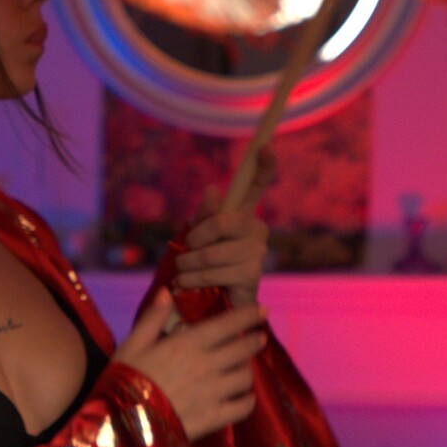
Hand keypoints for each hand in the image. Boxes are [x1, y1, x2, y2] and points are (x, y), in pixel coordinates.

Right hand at [114, 289, 267, 441]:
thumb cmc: (123, 380)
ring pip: (246, 377)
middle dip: (254, 342)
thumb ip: (152, 318)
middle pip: (243, 350)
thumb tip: (166, 292)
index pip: (227, 325)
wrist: (121, 425)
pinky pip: (244, 407)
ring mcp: (213, 393)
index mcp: (187, 344)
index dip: (248, 316)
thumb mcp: (132, 345)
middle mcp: (206, 365)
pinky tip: (243, 398)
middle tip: (258, 339)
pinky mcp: (214, 418)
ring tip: (243, 370)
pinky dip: (247, 401)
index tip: (262, 310)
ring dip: (246, 371)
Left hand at [174, 165, 271, 308]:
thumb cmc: (206, 263)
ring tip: (180, 272)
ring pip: (213, 253)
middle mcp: (256, 229)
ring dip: (188, 264)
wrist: (217, 300)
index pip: (257, 186)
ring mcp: (256, 252)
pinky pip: (215, 272)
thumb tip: (213, 188)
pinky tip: (184, 284)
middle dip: (195, 238)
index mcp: (243, 214)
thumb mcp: (199, 235)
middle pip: (221, 223)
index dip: (263, 166)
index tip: (266, 146)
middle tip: (184, 250)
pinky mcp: (251, 274)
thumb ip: (205, 215)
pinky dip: (193, 280)